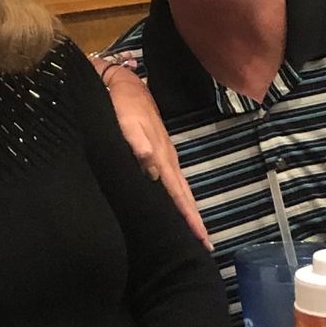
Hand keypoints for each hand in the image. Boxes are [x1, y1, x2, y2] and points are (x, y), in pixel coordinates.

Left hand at [101, 61, 211, 247]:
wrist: (119, 80)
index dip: (188, 215)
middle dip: (194, 219)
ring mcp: (162, 153)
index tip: (202, 240)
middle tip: (206, 246)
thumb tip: (152, 168)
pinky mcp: (156, 149)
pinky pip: (171, 178)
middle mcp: (165, 156)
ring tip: (195, 232)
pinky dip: (177, 194)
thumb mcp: (125, 116)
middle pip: (183, 192)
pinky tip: (175, 205)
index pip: (177, 191)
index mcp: (160, 153)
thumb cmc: (120, 99)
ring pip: (178, 186)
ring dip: (187, 208)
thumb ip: (137, 139)